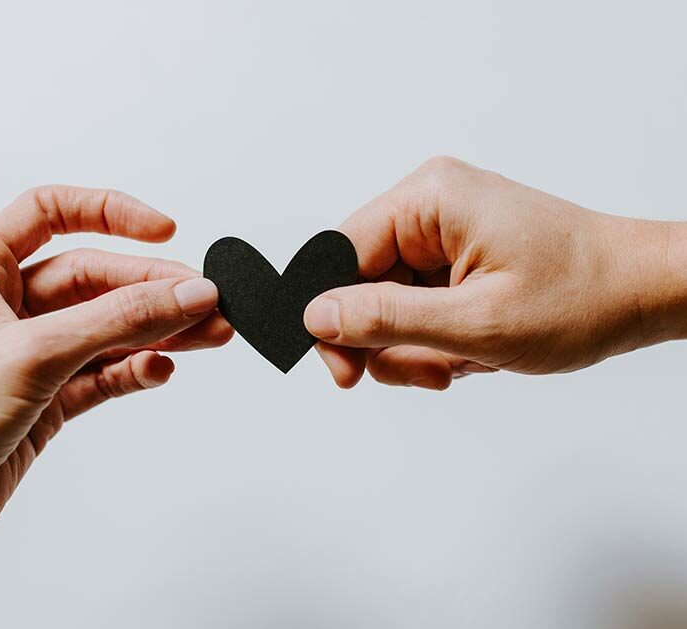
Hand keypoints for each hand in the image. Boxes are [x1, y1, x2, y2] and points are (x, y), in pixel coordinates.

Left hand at [0, 186, 231, 608]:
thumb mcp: (32, 355)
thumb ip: (116, 320)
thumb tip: (184, 292)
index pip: (51, 212)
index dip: (110, 213)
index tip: (163, 230)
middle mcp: (4, 310)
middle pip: (95, 278)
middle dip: (154, 288)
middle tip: (206, 302)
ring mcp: (28, 357)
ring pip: (107, 328)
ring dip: (158, 330)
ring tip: (208, 334)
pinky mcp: (45, 402)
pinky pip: (103, 373)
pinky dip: (135, 370)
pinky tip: (159, 370)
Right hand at [304, 157, 686, 388]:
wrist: (644, 293)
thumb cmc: (582, 296)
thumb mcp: (476, 322)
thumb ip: (386, 319)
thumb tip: (316, 316)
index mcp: (428, 199)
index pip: (338, 255)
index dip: (332, 318)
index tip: (345, 372)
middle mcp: (430, 207)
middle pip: (361, 284)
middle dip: (389, 341)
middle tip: (431, 371)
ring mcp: (443, 233)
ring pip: (387, 304)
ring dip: (417, 347)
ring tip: (463, 360)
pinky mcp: (455, 257)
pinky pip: (416, 306)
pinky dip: (436, 340)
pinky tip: (472, 350)